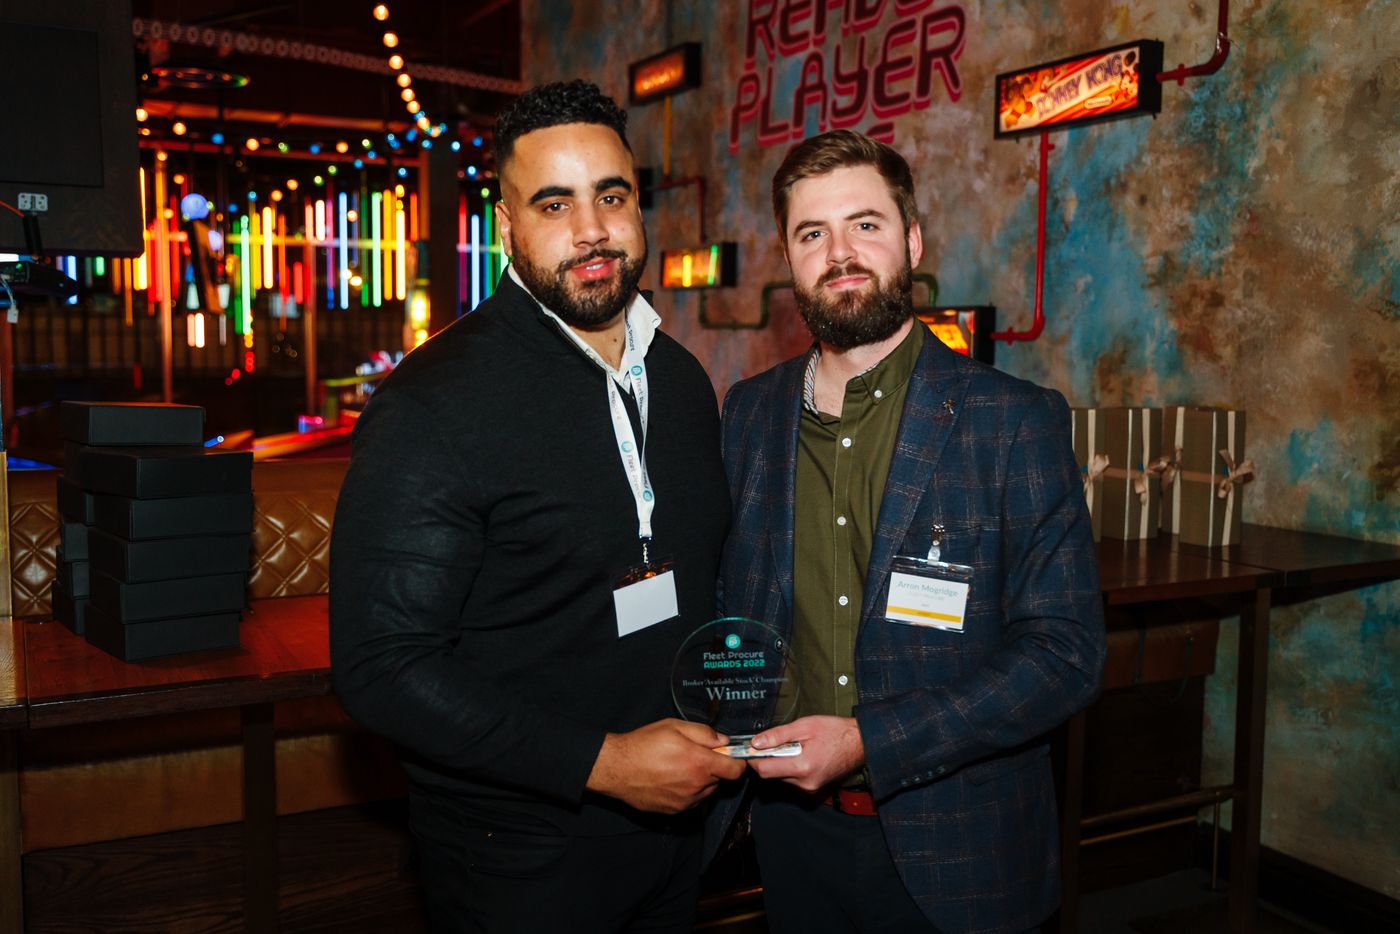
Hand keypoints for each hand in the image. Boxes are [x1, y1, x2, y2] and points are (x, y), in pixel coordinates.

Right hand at [586, 719, 747, 813]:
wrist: (617, 768)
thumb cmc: (644, 745)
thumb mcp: (675, 727)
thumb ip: (704, 733)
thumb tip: (723, 741)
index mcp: (700, 764)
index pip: (736, 771)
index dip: (737, 762)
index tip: (730, 756)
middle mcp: (696, 786)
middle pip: (720, 780)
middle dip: (714, 769)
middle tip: (696, 756)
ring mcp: (685, 801)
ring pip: (706, 792)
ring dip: (701, 781)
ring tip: (680, 767)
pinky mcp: (674, 810)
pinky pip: (691, 801)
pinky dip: (688, 791)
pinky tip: (671, 779)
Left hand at [747, 716, 864, 792]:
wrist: (860, 743)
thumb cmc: (836, 732)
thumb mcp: (805, 726)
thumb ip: (778, 735)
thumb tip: (756, 742)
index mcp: (802, 767)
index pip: (765, 770)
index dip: (754, 758)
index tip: (752, 747)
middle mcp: (805, 783)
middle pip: (771, 775)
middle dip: (769, 758)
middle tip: (777, 742)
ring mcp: (810, 788)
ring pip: (781, 777)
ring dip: (780, 762)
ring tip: (795, 746)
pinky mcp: (813, 788)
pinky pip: (792, 779)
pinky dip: (791, 767)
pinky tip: (801, 754)